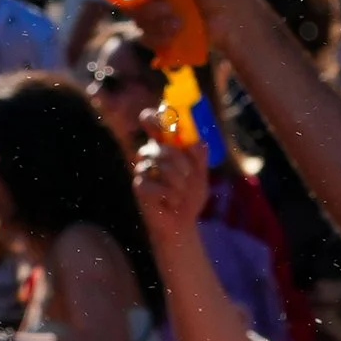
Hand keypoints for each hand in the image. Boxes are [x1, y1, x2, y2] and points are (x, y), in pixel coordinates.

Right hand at [134, 130, 210, 248]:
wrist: (183, 223)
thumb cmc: (190, 195)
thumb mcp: (201, 173)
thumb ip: (200, 155)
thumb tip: (196, 141)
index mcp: (164, 145)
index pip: (151, 121)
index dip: (156, 117)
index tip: (168, 121)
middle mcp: (150, 154)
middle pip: (158, 146)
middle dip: (178, 160)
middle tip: (188, 173)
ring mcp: (143, 171)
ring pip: (159, 165)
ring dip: (178, 181)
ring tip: (182, 192)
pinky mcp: (139, 187)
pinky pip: (154, 184)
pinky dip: (170, 195)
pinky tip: (172, 202)